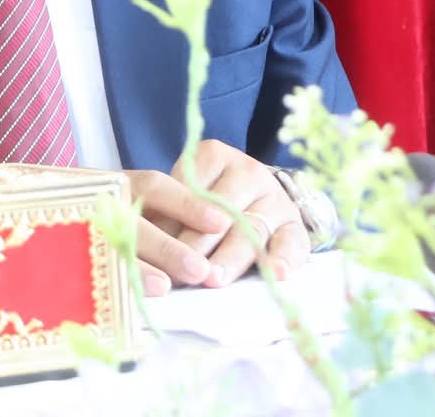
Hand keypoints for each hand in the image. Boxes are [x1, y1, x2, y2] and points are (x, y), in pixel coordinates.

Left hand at [123, 139, 309, 296]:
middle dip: (200, 244)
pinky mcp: (295, 225)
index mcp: (214, 156)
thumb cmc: (204, 202)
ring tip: (215, 278)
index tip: (160, 244)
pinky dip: (285, 258)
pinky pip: (293, 242)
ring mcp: (274, 198)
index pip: (193, 188)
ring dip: (233, 256)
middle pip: (222, 211)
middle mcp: (248, 171)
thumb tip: (139, 244)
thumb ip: (166, 215)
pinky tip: (276, 273)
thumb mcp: (183, 196)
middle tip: (184, 270)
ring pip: (252, 228)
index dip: (176, 219)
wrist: (253, 197)